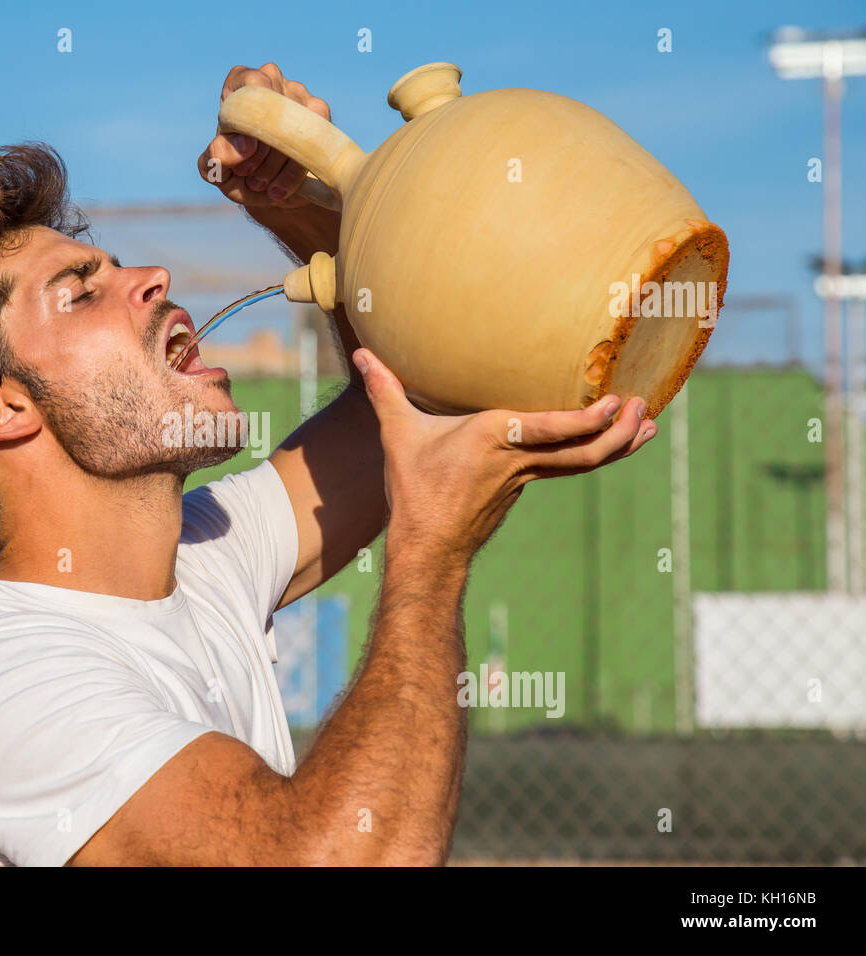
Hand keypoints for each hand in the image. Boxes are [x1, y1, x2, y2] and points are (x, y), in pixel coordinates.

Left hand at [197, 63, 331, 210]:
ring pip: (293, 125)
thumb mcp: (217, 170)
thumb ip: (217, 157)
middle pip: (272, 110)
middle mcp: (271, 79)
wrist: (269, 188)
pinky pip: (314, 137)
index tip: (244, 152)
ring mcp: (298, 92)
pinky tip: (281, 187)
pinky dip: (296, 169)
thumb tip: (244, 145)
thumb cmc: (237, 172)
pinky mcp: (320, 112)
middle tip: (251, 180)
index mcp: (240, 83)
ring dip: (278, 163)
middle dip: (261, 152)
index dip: (248, 120)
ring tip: (262, 185)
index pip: (249, 83)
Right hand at [353, 348, 656, 566]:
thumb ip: (384, 390)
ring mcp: (526, 478)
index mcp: (495, 441)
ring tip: (647, 424)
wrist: (427, 547)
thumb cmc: (413, 489)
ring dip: (620, 444)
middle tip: (646, 406)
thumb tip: (360, 355)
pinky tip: (606, 440)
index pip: (552, 430)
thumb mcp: (398, 435)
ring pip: (585, 462)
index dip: (589, 419)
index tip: (616, 402)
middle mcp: (519, 460)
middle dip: (622, 431)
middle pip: (586, 452)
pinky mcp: (523, 488)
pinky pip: (567, 467)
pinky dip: (594, 450)